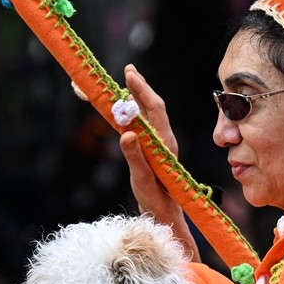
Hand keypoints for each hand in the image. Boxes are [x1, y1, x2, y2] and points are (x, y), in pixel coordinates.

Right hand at [118, 65, 199, 257]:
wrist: (164, 213)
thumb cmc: (155, 199)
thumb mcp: (142, 180)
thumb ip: (135, 157)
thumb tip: (126, 133)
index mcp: (164, 143)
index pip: (154, 109)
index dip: (142, 90)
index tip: (129, 74)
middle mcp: (162, 138)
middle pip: (150, 106)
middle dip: (137, 87)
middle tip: (126, 69)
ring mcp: (156, 143)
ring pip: (144, 114)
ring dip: (132, 97)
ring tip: (120, 83)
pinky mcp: (149, 148)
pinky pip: (139, 125)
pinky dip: (129, 112)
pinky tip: (120, 107)